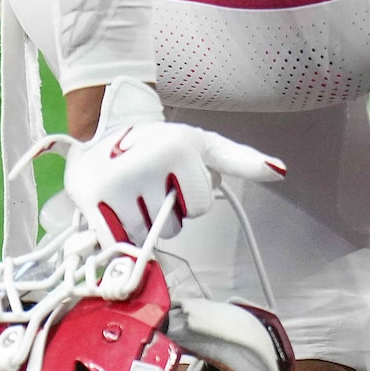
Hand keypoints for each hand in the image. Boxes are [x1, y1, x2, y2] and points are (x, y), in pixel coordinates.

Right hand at [61, 94, 282, 244]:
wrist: (106, 128)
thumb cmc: (162, 142)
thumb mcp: (204, 146)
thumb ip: (242, 160)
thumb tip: (280, 170)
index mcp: (178, 149)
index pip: (199, 208)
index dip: (191, 199)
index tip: (177, 179)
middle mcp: (145, 164)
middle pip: (172, 227)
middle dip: (165, 214)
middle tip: (151, 186)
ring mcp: (114, 183)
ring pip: (143, 237)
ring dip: (141, 224)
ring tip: (133, 194)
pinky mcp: (89, 200)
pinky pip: (114, 242)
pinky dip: (117, 234)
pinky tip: (115, 209)